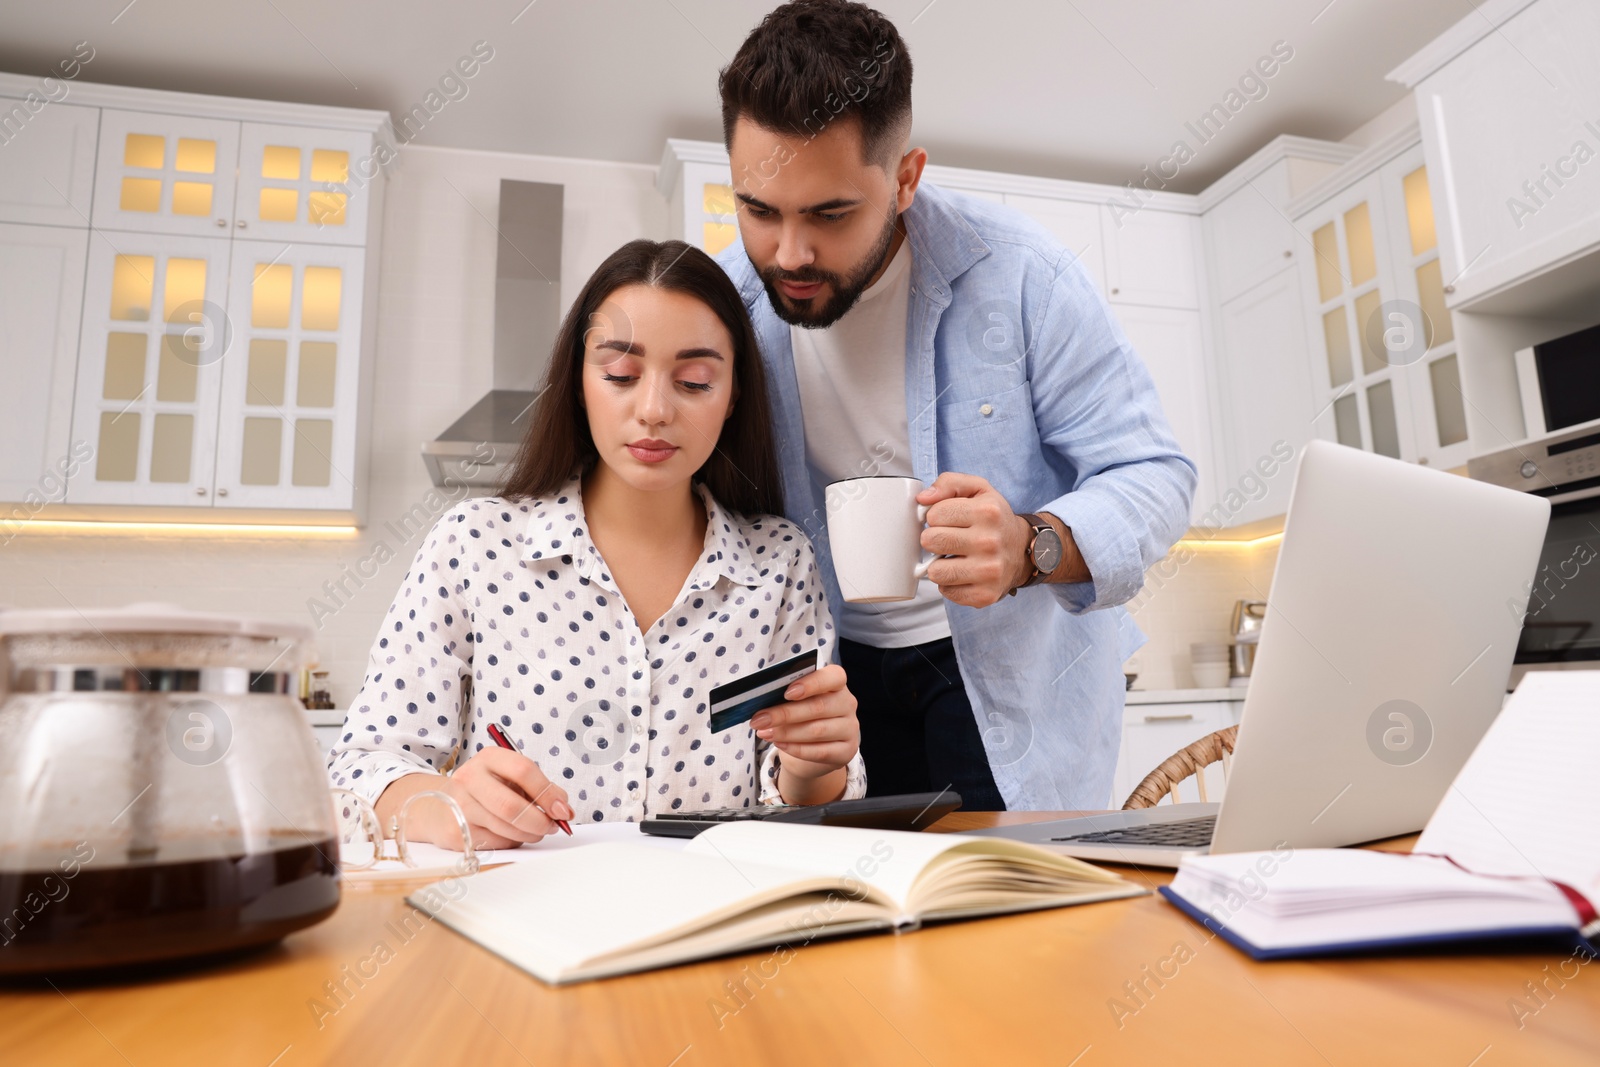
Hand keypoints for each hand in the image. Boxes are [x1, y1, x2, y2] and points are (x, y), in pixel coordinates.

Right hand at [390, 749, 574, 850]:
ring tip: (535, 831)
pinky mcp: (455, 832)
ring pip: (505, 828)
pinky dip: (512, 841)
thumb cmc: (485, 790)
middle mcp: (469, 778)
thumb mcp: (510, 778)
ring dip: (529, 834)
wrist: (440, 806)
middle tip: (553, 826)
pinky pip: (495, 843)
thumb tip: (564, 809)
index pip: (524, 771)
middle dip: (539, 820)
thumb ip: (540, 788)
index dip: (548, 793)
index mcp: (489, 757)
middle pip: (511, 806)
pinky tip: (510, 834)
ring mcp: (459, 806)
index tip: (563, 809)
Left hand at [751, 663, 859, 777]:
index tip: (787, 693)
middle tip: (759, 719)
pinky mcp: (847, 751)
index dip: (811, 684)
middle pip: (818, 707)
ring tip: (765, 733)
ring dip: (786, 733)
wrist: (813, 748)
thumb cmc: (802, 716)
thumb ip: (786, 696)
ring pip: (817, 730)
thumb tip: (763, 701)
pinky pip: (820, 752)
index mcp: (837, 683)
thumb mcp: (796, 701)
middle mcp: (847, 704)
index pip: (833, 677)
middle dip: (784, 714)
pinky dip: (796, 749)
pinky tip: (779, 744)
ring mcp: (850, 728)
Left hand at [916, 472, 1033, 607]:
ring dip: (939, 565)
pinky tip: (963, 573)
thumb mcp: (979, 490)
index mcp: (987, 512)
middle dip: (934, 539)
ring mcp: (989, 571)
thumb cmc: (994, 520)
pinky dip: (950, 583)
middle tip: (948, 539)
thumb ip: (949, 483)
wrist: (1024, 551)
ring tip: (954, 558)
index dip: (936, 517)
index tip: (948, 520)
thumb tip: (923, 499)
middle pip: (930, 541)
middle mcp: (990, 542)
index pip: (934, 514)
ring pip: (935, 571)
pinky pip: (946, 591)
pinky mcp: (985, 595)